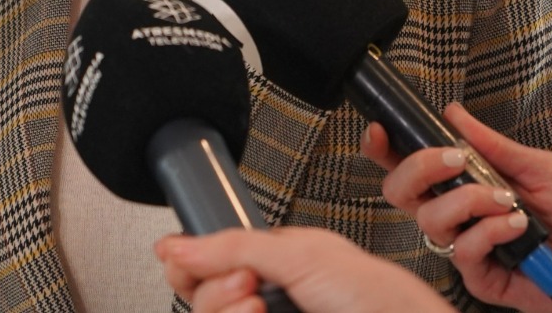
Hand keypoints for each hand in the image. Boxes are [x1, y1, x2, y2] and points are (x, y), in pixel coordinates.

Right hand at [155, 227, 450, 312]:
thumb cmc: (376, 295)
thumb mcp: (301, 253)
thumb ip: (234, 246)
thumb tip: (176, 245)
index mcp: (272, 262)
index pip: (206, 262)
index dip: (191, 262)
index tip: (189, 260)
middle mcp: (265, 298)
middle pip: (200, 298)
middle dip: (214, 287)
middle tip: (248, 282)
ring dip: (225, 310)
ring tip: (258, 303)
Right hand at [365, 104, 551, 312]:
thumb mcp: (544, 169)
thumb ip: (495, 146)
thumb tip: (454, 113)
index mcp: (470, 184)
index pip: (416, 168)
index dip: (388, 150)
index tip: (382, 131)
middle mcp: (462, 215)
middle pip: (403, 193)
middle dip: (420, 168)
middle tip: (455, 160)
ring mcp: (470, 246)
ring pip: (429, 220)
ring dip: (467, 201)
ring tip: (508, 200)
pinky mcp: (483, 278)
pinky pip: (462, 251)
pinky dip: (488, 231)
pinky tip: (517, 226)